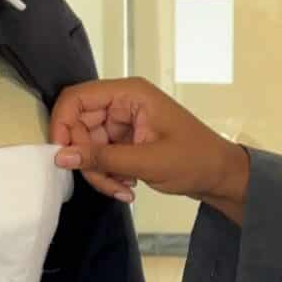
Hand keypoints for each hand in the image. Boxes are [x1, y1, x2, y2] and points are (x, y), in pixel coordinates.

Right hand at [49, 77, 249, 220]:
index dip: (63, 123)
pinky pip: (101, 156)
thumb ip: (102, 158)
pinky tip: (128, 186)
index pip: (78, 97)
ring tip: (123, 188)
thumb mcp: (148, 161)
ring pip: (88, 145)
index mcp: (131, 94)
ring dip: (99, 172)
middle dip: (86, 158)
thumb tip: (61, 155)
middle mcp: (124, 103)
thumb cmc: (196, 160)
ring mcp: (124, 122)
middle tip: (104, 181)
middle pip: (79, 125)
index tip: (62, 154)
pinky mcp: (126, 140)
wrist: (220, 176)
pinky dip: (108, 174)